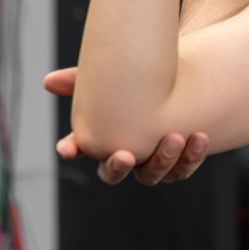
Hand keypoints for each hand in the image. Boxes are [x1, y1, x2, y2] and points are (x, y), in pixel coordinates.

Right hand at [43, 66, 210, 185]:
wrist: (182, 77)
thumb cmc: (143, 77)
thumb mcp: (117, 75)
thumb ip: (83, 79)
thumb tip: (49, 81)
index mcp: (105, 136)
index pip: (81, 148)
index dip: (73, 149)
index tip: (67, 148)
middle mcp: (127, 155)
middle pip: (113, 173)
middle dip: (117, 167)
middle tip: (126, 155)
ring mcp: (153, 162)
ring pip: (153, 174)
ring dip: (163, 160)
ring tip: (174, 136)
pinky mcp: (180, 162)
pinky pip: (184, 168)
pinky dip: (192, 156)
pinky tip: (199, 137)